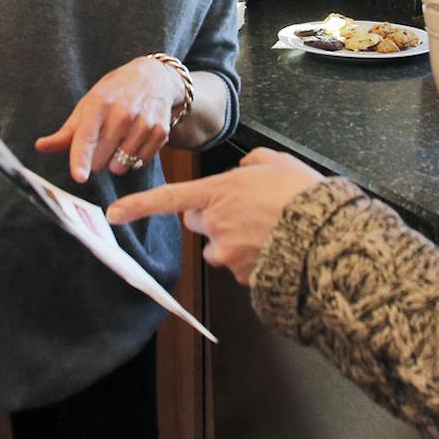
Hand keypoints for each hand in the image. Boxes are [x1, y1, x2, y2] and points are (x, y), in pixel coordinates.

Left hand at [36, 56, 183, 183]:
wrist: (153, 78)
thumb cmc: (114, 94)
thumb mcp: (87, 106)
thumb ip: (65, 132)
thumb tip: (40, 146)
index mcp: (99, 104)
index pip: (86, 137)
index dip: (81, 159)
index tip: (79, 176)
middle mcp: (122, 114)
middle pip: (100, 160)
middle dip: (96, 158)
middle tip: (102, 140)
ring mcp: (143, 123)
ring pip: (120, 166)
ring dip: (115, 161)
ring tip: (119, 140)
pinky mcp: (160, 133)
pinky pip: (139, 163)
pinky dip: (133, 159)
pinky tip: (134, 140)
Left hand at [106, 148, 323, 282]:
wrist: (326, 235)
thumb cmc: (301, 195)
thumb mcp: (276, 162)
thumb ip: (252, 163)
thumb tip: (245, 170)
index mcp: (217, 193)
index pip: (168, 199)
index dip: (138, 207)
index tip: (113, 215)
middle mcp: (215, 225)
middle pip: (199, 222)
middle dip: (214, 217)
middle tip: (248, 209)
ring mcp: (227, 253)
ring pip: (219, 246)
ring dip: (235, 240)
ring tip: (269, 229)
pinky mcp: (241, 276)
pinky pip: (239, 265)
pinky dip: (253, 258)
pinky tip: (276, 246)